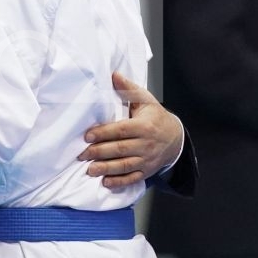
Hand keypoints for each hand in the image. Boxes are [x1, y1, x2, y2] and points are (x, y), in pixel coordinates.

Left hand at [78, 73, 185, 190]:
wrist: (176, 138)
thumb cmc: (156, 117)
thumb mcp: (146, 100)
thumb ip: (128, 89)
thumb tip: (113, 75)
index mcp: (145, 126)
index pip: (121, 130)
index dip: (104, 133)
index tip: (87, 135)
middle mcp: (146, 144)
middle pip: (120, 149)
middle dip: (100, 152)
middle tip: (82, 154)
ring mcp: (147, 159)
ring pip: (125, 165)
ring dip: (106, 169)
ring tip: (90, 170)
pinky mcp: (147, 171)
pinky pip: (133, 178)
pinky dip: (119, 182)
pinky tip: (106, 182)